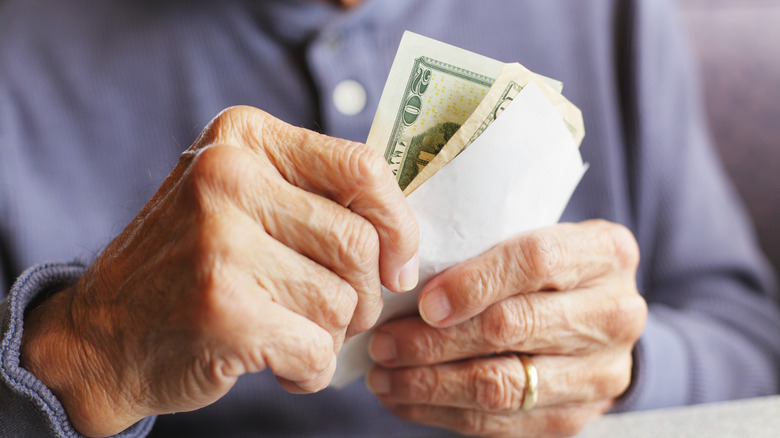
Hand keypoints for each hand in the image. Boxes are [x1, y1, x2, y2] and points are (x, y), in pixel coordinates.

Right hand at [20, 106, 418, 436]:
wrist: (101, 334)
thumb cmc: (193, 265)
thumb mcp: (242, 198)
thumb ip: (314, 196)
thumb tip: (404, 234)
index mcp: (244, 137)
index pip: (362, 167)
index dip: (398, 224)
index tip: (399, 265)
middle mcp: (228, 176)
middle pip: (358, 243)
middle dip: (366, 295)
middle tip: (342, 317)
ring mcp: (220, 241)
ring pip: (342, 301)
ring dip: (333, 336)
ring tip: (294, 335)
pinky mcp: (222, 308)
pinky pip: (316, 350)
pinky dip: (312, 370)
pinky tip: (282, 365)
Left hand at [366, 220, 645, 436]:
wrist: (598, 319)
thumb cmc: (546, 270)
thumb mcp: (532, 236)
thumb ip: (484, 246)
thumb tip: (402, 274)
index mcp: (605, 252)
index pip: (537, 260)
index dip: (474, 282)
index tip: (423, 303)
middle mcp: (615, 313)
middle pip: (513, 327)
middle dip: (435, 340)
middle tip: (382, 343)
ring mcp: (601, 372)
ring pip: (503, 385)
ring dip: (430, 383)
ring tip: (383, 375)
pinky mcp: (576, 416)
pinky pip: (500, 424)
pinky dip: (443, 412)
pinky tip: (405, 399)